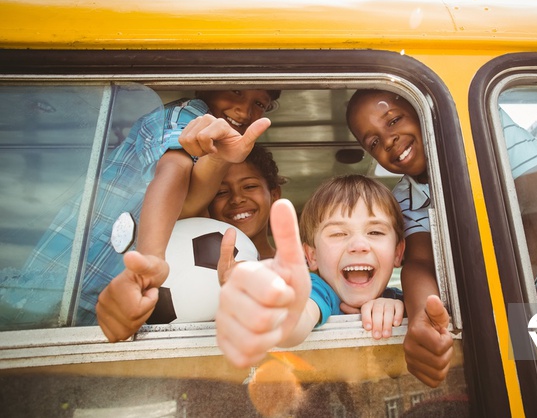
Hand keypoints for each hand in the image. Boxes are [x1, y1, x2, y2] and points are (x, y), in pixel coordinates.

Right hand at [96, 251, 169, 341]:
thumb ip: (141, 263)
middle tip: (143, 299)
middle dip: (143, 314)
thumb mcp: (151, 265)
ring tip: (137, 306)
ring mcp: (101, 310)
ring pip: (123, 332)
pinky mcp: (102, 318)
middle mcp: (104, 299)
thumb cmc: (150, 270)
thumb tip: (131, 257)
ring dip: (135, 322)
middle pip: (129, 324)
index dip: (149, 303)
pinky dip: (125, 329)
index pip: (136, 312)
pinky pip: (113, 335)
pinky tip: (129, 316)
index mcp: (116, 287)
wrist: (144, 272)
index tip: (149, 291)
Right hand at [178, 114, 270, 160]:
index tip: (216, 150)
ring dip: (195, 150)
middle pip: (193, 138)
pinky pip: (181, 139)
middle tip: (211, 151)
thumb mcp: (245, 146)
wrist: (223, 155)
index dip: (208, 148)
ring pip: (186, 139)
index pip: (204, 137)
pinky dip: (189, 148)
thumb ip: (254, 133)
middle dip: (201, 150)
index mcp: (221, 123)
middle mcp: (208, 118)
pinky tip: (200, 147)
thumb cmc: (234, 152)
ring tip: (206, 149)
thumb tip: (267, 121)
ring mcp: (197, 120)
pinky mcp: (189, 125)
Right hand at [216, 199, 309, 367]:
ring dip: (272, 336)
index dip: (286, 297)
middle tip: (278, 309)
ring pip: (253, 342)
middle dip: (280, 317)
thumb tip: (282, 202)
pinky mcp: (222, 344)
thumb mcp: (293, 262)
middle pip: (262, 320)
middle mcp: (224, 295)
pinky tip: (261, 338)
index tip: (284, 291)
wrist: (284, 314)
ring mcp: (220, 321)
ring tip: (271, 323)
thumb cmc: (288, 286)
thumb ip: (287, 234)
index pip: (272, 293)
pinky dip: (260, 353)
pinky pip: (244, 358)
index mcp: (241, 272)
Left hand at [361, 298, 403, 338]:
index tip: (368, 328)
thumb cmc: (380, 319)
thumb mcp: (372, 321)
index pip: (366, 309)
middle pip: (377, 311)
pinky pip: (399, 309)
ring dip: (387, 324)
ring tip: (386, 334)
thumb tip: (368, 333)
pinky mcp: (399, 303)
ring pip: (388, 311)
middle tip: (377, 336)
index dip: (366, 318)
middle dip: (377, 324)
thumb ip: (370, 326)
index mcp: (370, 304)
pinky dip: (397, 317)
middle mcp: (379, 302)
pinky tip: (396, 324)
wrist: (394, 312)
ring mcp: (389, 302)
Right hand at [403, 294, 453, 386]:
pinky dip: (438, 373)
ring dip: (444, 363)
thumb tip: (432, 299)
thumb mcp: (437, 312)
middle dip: (447, 352)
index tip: (442, 332)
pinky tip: (436, 360)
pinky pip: (432, 381)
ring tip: (439, 351)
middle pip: (440, 363)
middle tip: (442, 342)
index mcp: (415, 333)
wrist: (420, 325)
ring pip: (438, 374)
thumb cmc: (431, 319)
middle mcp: (409, 348)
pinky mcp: (413, 369)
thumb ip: (437, 307)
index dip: (447, 340)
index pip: (440, 347)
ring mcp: (410, 360)